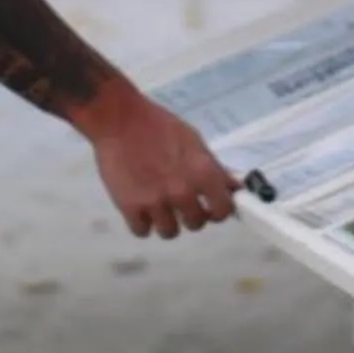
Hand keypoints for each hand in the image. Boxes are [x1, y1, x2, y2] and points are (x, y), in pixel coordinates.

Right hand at [84, 92, 239, 240]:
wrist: (120, 120)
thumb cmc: (159, 126)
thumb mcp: (195, 141)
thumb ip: (214, 168)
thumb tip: (233, 188)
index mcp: (203, 173)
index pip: (223, 210)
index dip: (219, 210)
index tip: (212, 207)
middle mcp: (182, 192)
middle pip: (196, 224)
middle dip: (191, 214)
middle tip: (181, 201)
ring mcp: (156, 202)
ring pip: (170, 232)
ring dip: (166, 221)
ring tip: (159, 205)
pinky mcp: (130, 207)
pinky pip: (142, 231)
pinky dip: (142, 222)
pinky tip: (141, 208)